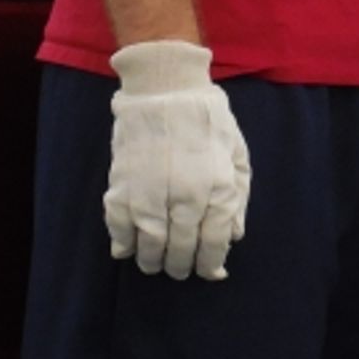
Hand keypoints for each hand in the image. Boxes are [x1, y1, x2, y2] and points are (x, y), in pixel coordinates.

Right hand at [104, 39, 250, 279]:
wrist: (165, 87)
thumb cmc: (207, 118)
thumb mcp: (237, 153)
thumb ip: (237, 197)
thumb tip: (233, 237)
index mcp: (217, 188)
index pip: (213, 245)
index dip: (211, 265)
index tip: (209, 271)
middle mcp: (185, 197)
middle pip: (182, 251)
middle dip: (182, 266)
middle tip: (180, 268)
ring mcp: (151, 194)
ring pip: (150, 248)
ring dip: (153, 261)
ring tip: (155, 261)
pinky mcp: (122, 187)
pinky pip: (120, 229)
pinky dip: (124, 244)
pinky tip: (129, 248)